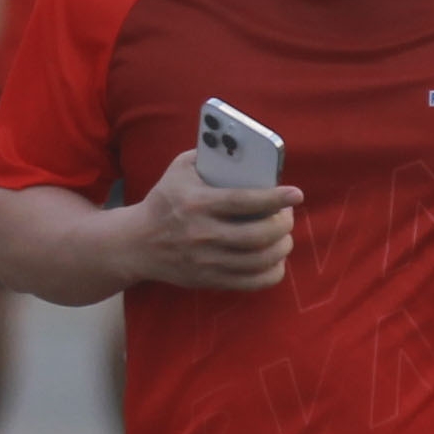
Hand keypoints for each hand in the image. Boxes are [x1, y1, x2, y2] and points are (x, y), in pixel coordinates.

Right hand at [121, 145, 297, 291]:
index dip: (275, 198)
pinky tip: (274, 258)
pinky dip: (272, 271)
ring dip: (282, 247)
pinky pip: (252, 282)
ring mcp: (207, 262)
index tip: (296, 194)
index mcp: (197, 203)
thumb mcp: (179, 170)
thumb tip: (247, 151)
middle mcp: (202, 235)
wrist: (137, 243)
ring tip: (283, 236)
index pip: (244, 201)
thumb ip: (209, 155)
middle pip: (258, 235)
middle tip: (287, 215)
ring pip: (260, 260)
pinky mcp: (210, 280)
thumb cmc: (165, 201)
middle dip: (283, 224)